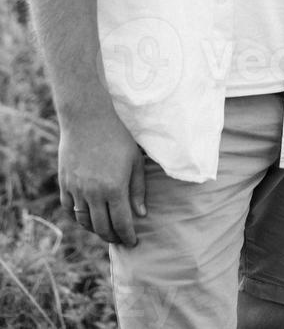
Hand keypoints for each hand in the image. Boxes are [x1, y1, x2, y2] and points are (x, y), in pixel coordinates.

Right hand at [58, 107, 145, 246]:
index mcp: (114, 188)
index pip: (121, 223)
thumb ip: (138, 189)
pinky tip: (87, 217)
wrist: (87, 119)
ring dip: (95, 230)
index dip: (128, 236)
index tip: (133, 242)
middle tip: (120, 239)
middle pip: (102, 227)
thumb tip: (141, 214)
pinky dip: (78, 218)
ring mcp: (76, 189)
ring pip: (84, 221)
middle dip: (113, 237)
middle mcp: (93, 193)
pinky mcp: (65, 183)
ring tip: (105, 230)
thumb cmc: (117, 137)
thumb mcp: (135, 160)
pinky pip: (69, 209)